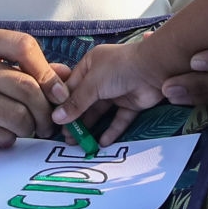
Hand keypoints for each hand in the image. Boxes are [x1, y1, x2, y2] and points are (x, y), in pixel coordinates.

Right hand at [0, 25, 65, 150]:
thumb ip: (12, 64)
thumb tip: (63, 76)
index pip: (23, 46)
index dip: (47, 71)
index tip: (57, 92)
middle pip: (24, 86)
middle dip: (45, 110)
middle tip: (48, 122)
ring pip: (14, 115)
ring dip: (29, 129)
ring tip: (26, 131)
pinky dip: (7, 140)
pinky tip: (0, 138)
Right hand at [55, 32, 207, 142]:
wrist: (155, 69)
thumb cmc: (119, 69)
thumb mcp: (93, 84)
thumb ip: (76, 102)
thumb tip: (56, 119)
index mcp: (91, 65)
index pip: (71, 86)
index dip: (62, 103)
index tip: (52, 121)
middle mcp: (102, 78)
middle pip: (85, 101)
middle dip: (74, 119)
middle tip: (64, 138)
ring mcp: (117, 91)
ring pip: (100, 112)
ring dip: (90, 127)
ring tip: (78, 143)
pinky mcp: (131, 104)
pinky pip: (118, 120)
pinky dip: (111, 131)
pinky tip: (101, 143)